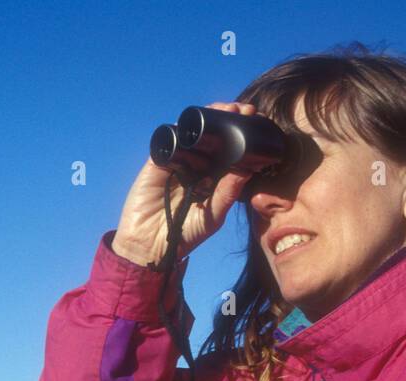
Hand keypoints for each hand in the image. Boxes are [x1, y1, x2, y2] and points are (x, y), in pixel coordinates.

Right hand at [111, 101, 258, 266]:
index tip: (255, 123)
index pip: (229, 152)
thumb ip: (228, 194)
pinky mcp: (158, 162)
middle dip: (228, 121)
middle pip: (214, 137)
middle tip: (243, 110)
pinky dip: (181, 129)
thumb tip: (247, 169)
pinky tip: (194, 122)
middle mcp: (197, 167)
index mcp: (213, 179)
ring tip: (226, 110)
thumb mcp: (213, 216)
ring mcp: (178, 163)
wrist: (150, 245)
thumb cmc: (185, 235)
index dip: (242, 137)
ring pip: (194, 134)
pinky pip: (170, 141)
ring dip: (209, 119)